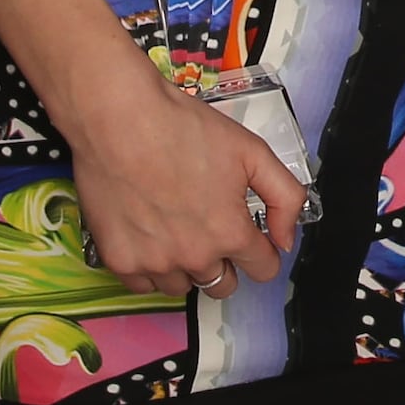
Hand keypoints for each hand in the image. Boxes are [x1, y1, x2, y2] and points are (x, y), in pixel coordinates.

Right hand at [65, 75, 305, 298]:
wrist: (119, 118)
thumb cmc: (182, 128)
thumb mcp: (252, 151)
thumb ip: (285, 197)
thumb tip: (286, 239)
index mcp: (230, 233)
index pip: (263, 269)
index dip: (262, 252)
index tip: (252, 240)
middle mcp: (194, 256)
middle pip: (222, 285)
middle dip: (225, 263)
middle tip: (211, 230)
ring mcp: (154, 262)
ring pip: (182, 286)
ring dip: (185, 267)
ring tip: (176, 228)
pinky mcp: (119, 260)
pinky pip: (143, 285)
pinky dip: (150, 268)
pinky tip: (149, 237)